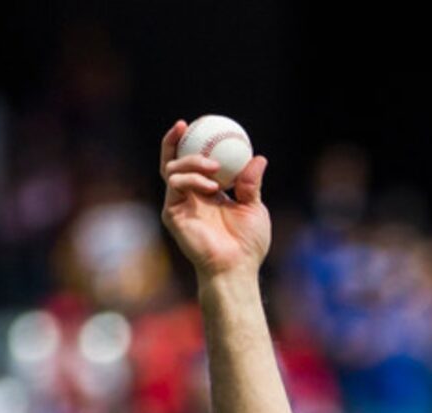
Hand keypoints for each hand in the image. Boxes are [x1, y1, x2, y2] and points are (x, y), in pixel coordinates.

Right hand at [160, 119, 271, 279]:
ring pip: (172, 169)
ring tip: (214, 168)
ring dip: (192, 162)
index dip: (192, 143)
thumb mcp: (254, 208)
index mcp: (206, 194)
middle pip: (172, 161)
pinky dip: (191, 179)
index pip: (193, 163)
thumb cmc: (248, 245)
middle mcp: (189, 197)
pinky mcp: (172, 214)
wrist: (236, 267)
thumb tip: (259, 158)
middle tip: (185, 125)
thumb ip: (252, 183)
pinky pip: (175, 185)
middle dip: (173, 140)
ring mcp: (178, 205)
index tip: (201, 125)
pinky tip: (210, 186)